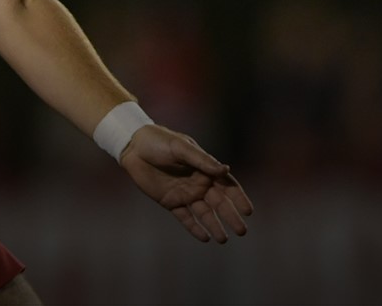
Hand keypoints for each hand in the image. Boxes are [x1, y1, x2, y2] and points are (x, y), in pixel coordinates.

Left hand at [118, 124, 253, 242]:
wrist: (133, 147)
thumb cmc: (159, 142)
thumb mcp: (181, 148)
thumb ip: (202, 160)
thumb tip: (225, 170)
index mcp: (205, 169)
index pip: (227, 186)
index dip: (238, 198)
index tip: (248, 211)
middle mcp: (198, 183)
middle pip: (219, 203)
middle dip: (231, 216)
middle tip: (242, 231)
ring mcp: (185, 194)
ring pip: (204, 213)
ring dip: (214, 225)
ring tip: (223, 240)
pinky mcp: (170, 202)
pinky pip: (185, 218)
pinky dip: (194, 228)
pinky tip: (205, 238)